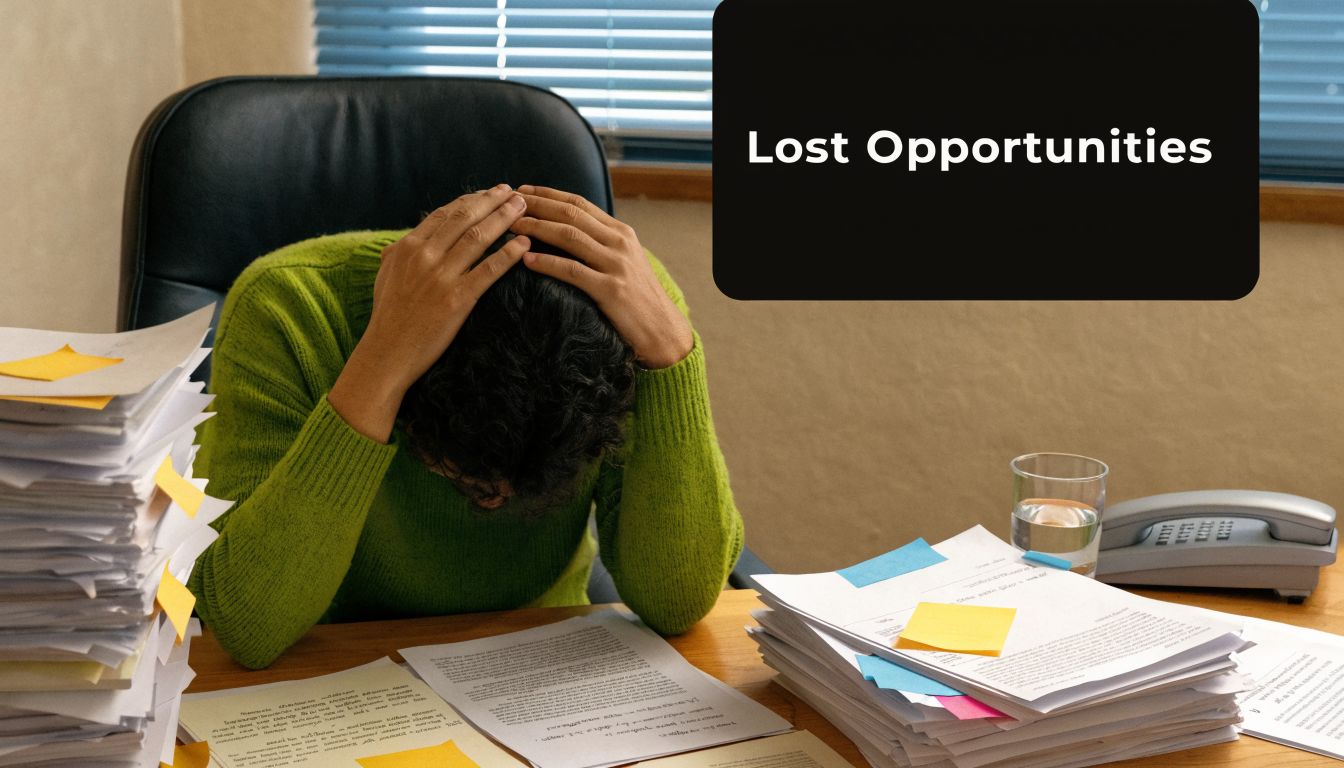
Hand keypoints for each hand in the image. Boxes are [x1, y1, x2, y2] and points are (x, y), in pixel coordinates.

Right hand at [328, 184, 530, 441]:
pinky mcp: (457, 299)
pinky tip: (524, 244)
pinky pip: (489, 270)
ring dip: (504, 218)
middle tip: (514, 192)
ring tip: (523, 209)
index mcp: (407, 246)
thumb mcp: (386, 276)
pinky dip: (509, 254)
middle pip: (465, 218)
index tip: (490, 192)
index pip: (445, 214)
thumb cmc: (388, 316)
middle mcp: (424, 255)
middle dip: (493, 201)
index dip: (471, 200)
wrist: (386, 352)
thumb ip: (396, 254)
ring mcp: (441, 276)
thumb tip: (402, 241)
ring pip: (479, 237)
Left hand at [511, 185, 693, 368]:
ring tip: (511, 227)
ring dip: (536, 228)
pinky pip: (572, 271)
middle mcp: (620, 243)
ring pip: (569, 236)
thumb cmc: (637, 300)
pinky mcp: (611, 290)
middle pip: (570, 214)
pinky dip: (547, 263)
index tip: (522, 190)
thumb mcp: (625, 262)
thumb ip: (601, 244)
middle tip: (508, 203)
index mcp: (621, 232)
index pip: (579, 203)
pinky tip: (526, 261)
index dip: (547, 194)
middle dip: (536, 205)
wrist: (663, 331)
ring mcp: (617, 265)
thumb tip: (567, 231)